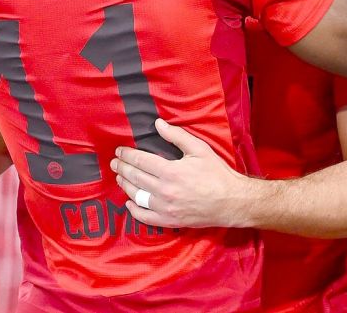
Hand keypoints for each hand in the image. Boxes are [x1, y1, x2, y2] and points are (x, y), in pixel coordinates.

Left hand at [110, 119, 251, 228]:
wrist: (231, 201)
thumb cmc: (217, 173)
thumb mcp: (199, 149)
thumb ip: (176, 136)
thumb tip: (157, 124)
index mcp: (171, 171)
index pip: (140, 161)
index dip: (127, 155)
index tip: (120, 151)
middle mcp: (164, 191)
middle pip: (135, 177)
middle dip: (122, 168)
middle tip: (114, 162)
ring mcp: (165, 208)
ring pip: (136, 196)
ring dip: (125, 185)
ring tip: (120, 177)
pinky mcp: (169, 221)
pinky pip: (145, 217)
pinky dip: (134, 210)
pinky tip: (129, 202)